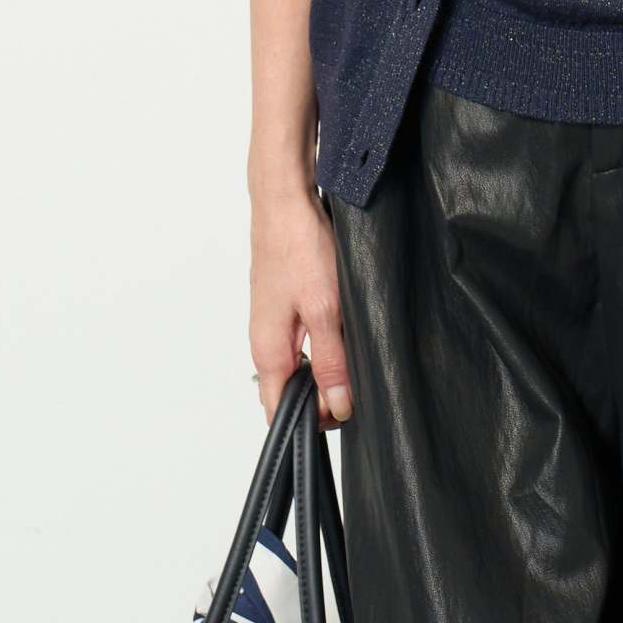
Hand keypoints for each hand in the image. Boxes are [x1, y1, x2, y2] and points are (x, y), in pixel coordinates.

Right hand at [248, 181, 353, 429]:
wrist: (285, 198)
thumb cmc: (299, 246)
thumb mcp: (325, 308)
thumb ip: (330, 358)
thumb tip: (336, 405)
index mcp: (268, 352)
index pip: (279, 413)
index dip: (311, 424)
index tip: (344, 415)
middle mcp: (265, 341)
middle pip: (290, 390)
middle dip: (321, 397)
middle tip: (357, 383)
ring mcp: (274, 320)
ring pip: (298, 363)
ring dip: (324, 367)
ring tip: (354, 355)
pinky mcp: (285, 302)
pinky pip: (301, 339)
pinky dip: (322, 343)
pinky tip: (344, 328)